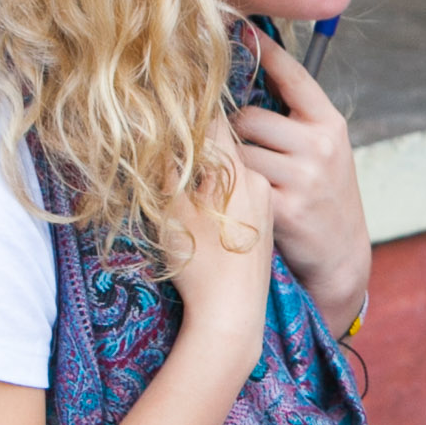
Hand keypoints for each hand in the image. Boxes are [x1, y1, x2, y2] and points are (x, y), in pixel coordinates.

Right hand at [159, 120, 275, 366]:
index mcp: (236, 172)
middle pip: (228, 141)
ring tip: (186, 178)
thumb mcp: (172, 213)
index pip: (215, 121)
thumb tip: (160, 134)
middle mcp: (257, 181)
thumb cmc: (200, 267)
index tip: (171, 108)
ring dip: (211, 164)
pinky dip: (222, 186)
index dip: (190, 112)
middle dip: (200, 137)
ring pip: (235, 165)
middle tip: (172, 142)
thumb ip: (168, 168)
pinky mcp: (266, 219)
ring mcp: (264, 201)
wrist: (234, 316)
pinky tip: (206, 204)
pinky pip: (242, 188)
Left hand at [231, 21, 371, 325]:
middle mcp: (320, 146)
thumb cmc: (323, 197)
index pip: (291, 75)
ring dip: (229, 162)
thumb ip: (294, 118)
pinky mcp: (283, 208)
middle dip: (235, 132)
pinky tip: (231, 195)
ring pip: (238, 149)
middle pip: (249, 116)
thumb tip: (249, 70)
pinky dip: (226, 186)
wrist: (341, 258)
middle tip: (237, 152)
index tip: (238, 26)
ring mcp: (304, 177)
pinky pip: (236, 183)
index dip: (262, 50)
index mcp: (330, 124)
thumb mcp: (324, 152)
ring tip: (238, 178)